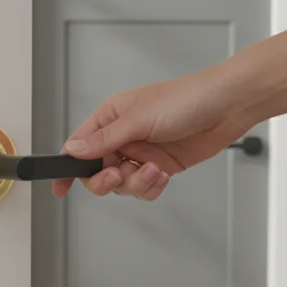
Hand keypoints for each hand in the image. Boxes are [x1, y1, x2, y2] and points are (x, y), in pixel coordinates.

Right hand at [52, 65, 259, 199]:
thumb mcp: (139, 118)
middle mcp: (123, 137)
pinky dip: (151, 187)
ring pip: (122, 184)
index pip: (79, 146)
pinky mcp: (161, 166)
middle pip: (97, 171)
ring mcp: (142, 153)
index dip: (67, 168)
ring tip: (154, 170)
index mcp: (111, 118)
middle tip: (119, 175)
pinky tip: (163, 175)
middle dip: (106, 180)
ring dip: (136, 183)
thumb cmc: (187, 98)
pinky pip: (144, 188)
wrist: (227, 106)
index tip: (59, 187)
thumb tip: (73, 150)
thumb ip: (104, 139)